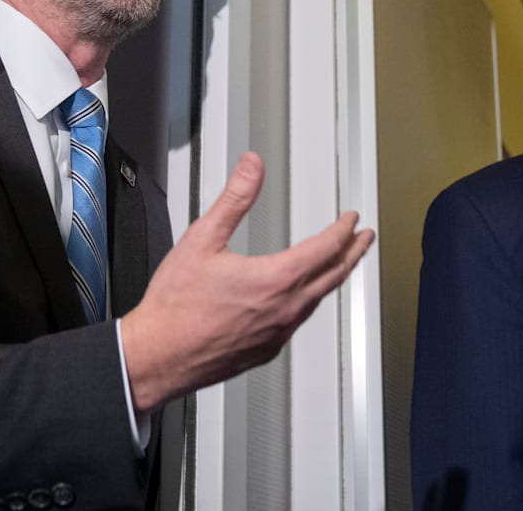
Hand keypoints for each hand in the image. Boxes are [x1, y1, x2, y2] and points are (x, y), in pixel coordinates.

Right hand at [121, 152, 374, 413]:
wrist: (157, 355)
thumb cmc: (175, 307)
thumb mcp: (202, 238)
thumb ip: (234, 199)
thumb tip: (252, 168)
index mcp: (274, 280)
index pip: (326, 248)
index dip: (343, 229)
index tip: (351, 219)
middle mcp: (284, 310)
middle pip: (334, 276)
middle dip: (353, 253)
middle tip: (365, 239)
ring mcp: (278, 334)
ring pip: (318, 300)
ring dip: (333, 277)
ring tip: (339, 264)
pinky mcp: (267, 350)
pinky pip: (298, 322)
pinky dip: (309, 302)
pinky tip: (302, 298)